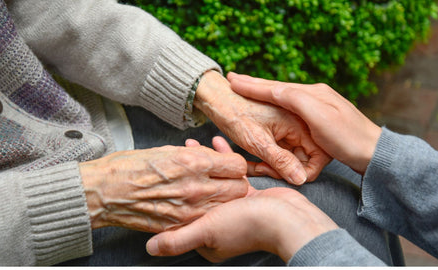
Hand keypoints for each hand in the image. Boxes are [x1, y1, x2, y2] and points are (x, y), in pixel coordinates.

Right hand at [79, 145, 248, 231]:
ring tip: (209, 192)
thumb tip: (212, 157)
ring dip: (222, 199)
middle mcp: (196, 187)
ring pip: (226, 207)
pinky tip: (194, 205)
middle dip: (234, 183)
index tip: (227, 165)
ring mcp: (189, 210)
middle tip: (223, 179)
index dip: (233, 164)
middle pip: (239, 189)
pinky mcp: (180, 225)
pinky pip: (206, 219)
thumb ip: (196, 155)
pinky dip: (206, 213)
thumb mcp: (168, 150)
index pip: (237, 165)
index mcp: (193, 163)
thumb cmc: (130, 167)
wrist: (105, 192)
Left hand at [146, 137, 336, 262]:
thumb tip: (150, 248)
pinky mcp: (249, 195)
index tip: (164, 172)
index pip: (183, 213)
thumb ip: (178, 240)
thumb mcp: (207, 232)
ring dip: (204, 163)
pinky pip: (231, 175)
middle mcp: (219, 223)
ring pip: (212, 182)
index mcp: (207, 236)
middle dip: (186, 172)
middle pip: (197, 195)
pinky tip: (218, 143)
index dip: (173, 193)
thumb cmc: (247, 227)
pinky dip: (224, 159)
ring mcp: (234, 208)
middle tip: (177, 151)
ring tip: (193, 143)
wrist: (288, 220)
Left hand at [194, 71, 330, 183]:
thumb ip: (280, 160)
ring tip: (254, 166)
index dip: (298, 171)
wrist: (217, 98)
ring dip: (274, 166)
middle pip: (304, 159)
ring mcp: (290, 129)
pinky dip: (269, 160)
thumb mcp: (257, 141)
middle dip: (283, 169)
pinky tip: (253, 161)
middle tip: (260, 169)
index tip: (273, 171)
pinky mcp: (280, 132)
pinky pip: (282, 152)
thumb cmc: (235, 114)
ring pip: (291, 158)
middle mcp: (300, 125)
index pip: (315, 159)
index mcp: (301, 123)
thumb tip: (300, 179)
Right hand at [227, 72, 381, 173]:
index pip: (276, 87)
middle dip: (256, 84)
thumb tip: (274, 89)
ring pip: (284, 97)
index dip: (254, 85)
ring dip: (264, 92)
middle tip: (235, 79)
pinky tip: (272, 103)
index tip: (233, 81)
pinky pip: (292, 107)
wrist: (374, 151)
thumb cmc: (347, 136)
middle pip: (278, 89)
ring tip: (247, 87)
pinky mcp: (321, 118)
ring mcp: (318, 106)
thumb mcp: (319, 116)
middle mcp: (315, 95)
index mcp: (312, 94)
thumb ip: (296, 100)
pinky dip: (277, 104)